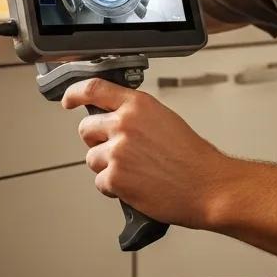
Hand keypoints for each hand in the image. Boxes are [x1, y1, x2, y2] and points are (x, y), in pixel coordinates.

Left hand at [61, 77, 225, 230]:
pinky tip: (136, 186)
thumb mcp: (164, 120)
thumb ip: (136, 116)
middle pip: (86, 129)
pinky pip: (101, 182)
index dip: (75, 94)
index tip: (69, 100)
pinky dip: (114, 188)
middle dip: (96, 141)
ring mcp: (117, 151)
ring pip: (92, 158)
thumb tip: (114, 120)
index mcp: (138, 105)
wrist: (207, 186)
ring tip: (135, 172)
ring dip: (107, 167)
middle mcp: (124, 124)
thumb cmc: (193, 157)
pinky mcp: (115, 178)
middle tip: (116, 152)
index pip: (94, 89)